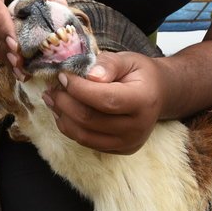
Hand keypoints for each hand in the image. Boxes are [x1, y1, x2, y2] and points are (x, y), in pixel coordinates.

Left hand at [43, 51, 164, 154]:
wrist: (159, 94)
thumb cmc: (141, 74)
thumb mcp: (128, 60)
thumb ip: (108, 64)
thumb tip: (89, 75)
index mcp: (143, 100)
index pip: (105, 99)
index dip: (79, 88)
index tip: (63, 75)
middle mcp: (138, 127)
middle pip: (90, 119)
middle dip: (65, 102)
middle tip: (52, 88)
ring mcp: (129, 142)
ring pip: (84, 136)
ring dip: (62, 117)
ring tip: (53, 99)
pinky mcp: (120, 150)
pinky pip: (87, 142)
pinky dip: (70, 128)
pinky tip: (64, 112)